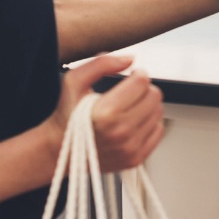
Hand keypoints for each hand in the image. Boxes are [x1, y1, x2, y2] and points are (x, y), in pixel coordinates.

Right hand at [48, 54, 164, 172]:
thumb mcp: (74, 81)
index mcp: (106, 113)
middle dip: (144, 88)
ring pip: (158, 112)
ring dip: (147, 104)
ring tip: (128, 106)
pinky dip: (149, 122)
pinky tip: (132, 121)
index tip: (131, 75)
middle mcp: (120, 133)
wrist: (59, 149)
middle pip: (154, 96)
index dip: (138, 74)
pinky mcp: (136, 159)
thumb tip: (131, 59)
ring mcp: (130, 148)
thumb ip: (101, 63)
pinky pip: (158, 131)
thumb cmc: (67, 114)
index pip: (142, 83)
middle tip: (130, 91)